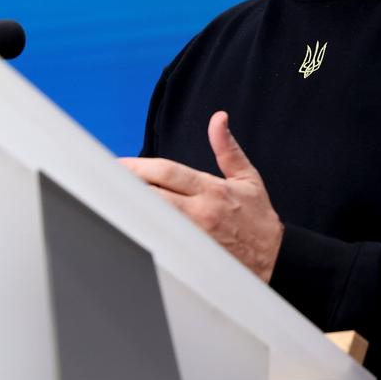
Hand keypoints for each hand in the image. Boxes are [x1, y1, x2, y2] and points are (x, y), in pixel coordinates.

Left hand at [120, 111, 283, 281]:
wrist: (276, 259)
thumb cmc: (259, 218)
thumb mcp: (247, 178)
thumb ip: (227, 149)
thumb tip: (218, 119)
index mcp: (212, 190)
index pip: (168, 173)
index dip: (139, 167)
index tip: (119, 164)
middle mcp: (201, 212)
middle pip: (155, 194)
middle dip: (128, 185)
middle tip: (104, 180)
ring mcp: (195, 236)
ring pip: (154, 218)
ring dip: (131, 208)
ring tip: (108, 200)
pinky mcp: (192, 256)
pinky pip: (163, 242)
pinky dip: (144, 233)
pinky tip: (127, 228)